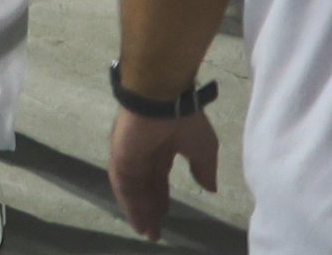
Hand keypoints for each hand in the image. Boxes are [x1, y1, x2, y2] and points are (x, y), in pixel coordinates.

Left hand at [106, 105, 216, 237]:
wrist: (164, 98)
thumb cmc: (186, 119)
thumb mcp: (203, 149)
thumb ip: (204, 169)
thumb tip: (210, 188)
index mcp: (162, 149)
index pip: (158, 179)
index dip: (161, 199)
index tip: (165, 217)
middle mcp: (143, 153)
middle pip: (144, 188)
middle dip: (149, 210)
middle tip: (154, 233)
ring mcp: (130, 154)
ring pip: (133, 190)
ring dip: (138, 211)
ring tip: (146, 232)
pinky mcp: (120, 155)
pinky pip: (123, 184)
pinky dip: (129, 203)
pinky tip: (137, 219)